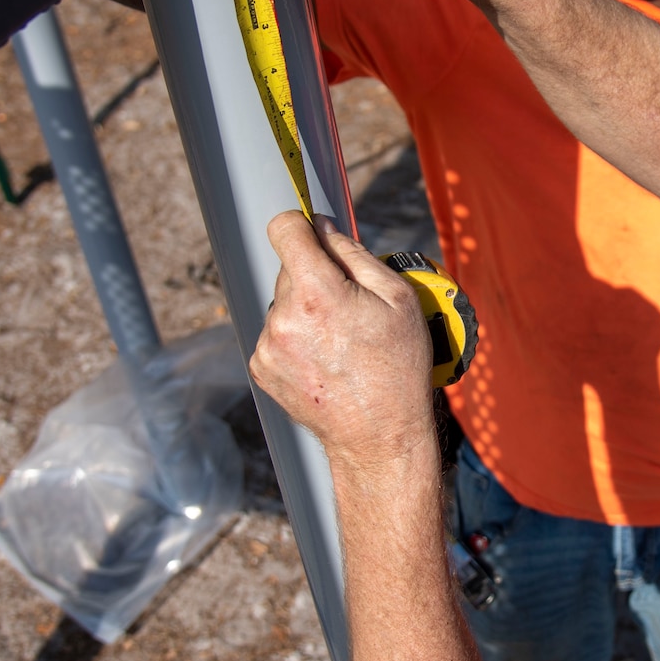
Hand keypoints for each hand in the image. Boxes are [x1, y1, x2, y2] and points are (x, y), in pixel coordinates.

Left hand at [250, 213, 435, 474]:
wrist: (378, 436)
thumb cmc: (397, 368)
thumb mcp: (398, 299)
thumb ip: (355, 255)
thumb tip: (325, 228)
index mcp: (316, 292)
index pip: (285, 229)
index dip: (302, 224)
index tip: (314, 233)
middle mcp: (283, 316)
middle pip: (289, 269)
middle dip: (315, 276)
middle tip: (349, 307)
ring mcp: (267, 345)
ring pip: (283, 303)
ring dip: (305, 310)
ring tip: (339, 342)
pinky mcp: (261, 368)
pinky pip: (275, 334)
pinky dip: (296, 338)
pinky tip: (324, 360)